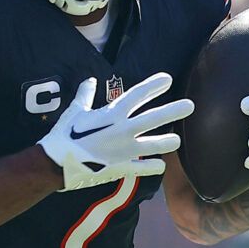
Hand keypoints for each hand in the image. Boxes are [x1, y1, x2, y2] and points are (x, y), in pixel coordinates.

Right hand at [37, 72, 191, 191]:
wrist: (58, 163)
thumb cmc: (64, 134)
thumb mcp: (74, 111)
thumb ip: (85, 95)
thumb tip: (88, 81)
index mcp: (112, 114)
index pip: (137, 95)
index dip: (153, 86)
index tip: (168, 79)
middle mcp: (123, 130)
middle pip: (153, 118)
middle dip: (173, 111)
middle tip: (191, 105)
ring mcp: (124, 150)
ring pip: (152, 145)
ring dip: (166, 142)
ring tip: (178, 141)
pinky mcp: (121, 167)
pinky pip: (140, 168)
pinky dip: (151, 168)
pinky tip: (162, 167)